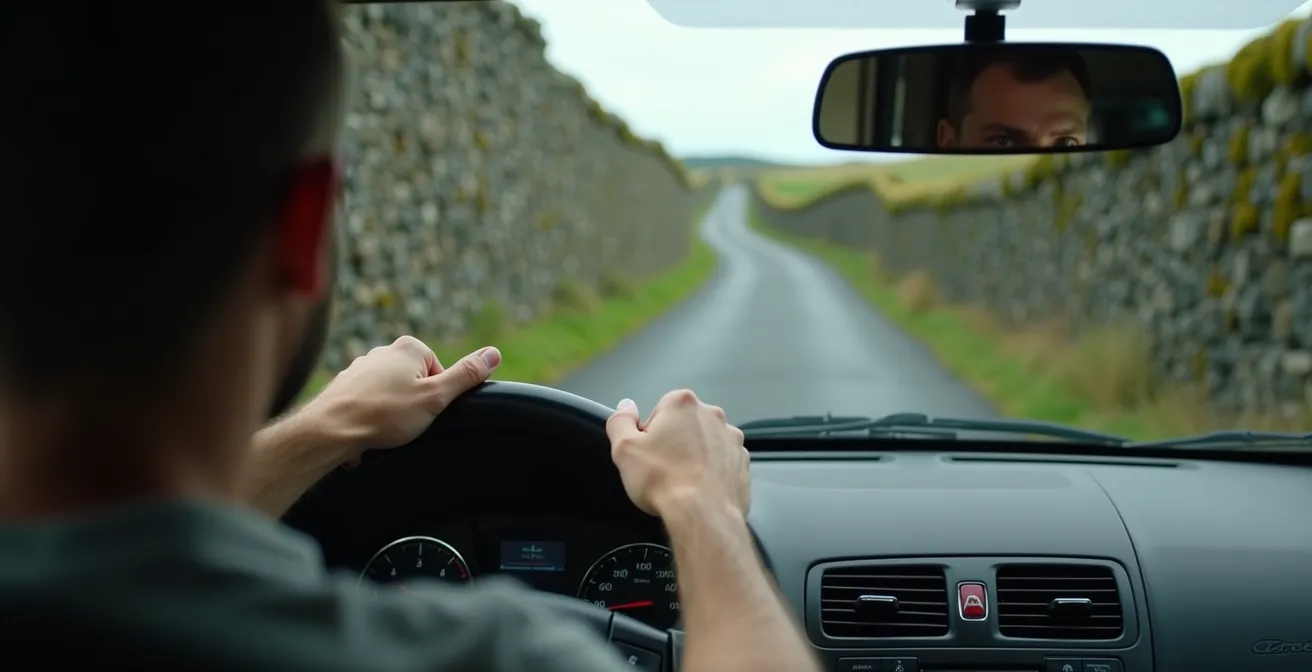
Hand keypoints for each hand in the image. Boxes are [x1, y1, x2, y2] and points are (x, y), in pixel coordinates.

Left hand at [303, 335, 501, 462]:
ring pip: (389, 396)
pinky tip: (364, 434)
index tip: (423, 412)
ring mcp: (360, 368)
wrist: (330, 430)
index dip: (436, 398)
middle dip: (411, 406)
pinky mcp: (344, 387)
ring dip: (389, 415)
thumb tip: (494, 353)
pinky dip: (368, 421)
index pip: (438, 372)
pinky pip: (367, 405)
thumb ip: (465, 375)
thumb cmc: (384, 414)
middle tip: (402, 424)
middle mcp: (383, 351)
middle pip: (414, 383)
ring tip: (381, 431)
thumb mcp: (435, 397)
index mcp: (408, 348)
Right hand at [605, 389, 749, 516]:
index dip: (649, 434)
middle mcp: (712, 415)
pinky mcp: (742, 462)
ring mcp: (731, 439)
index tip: (647, 453)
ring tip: (681, 481)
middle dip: (673, 442)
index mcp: (683, 404)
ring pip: (705, 443)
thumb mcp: (624, 448)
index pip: (659, 410)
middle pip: (684, 424)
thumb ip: (620, 421)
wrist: (703, 514)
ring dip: (694, 456)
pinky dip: (711, 472)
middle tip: (662, 468)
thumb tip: (625, 407)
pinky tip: (699, 488)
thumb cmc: (664, 480)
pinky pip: (722, 462)